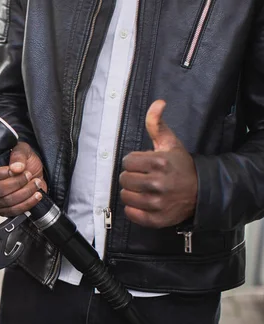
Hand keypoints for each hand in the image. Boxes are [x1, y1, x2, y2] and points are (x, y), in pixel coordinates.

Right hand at [0, 142, 47, 216]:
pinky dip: (27, 203)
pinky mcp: (6, 210)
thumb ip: (18, 155)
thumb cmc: (27, 162)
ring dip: (25, 192)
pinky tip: (36, 195)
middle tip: (28, 175)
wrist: (37, 175)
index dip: (1, 174)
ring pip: (7, 201)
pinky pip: (14, 211)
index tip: (15, 170)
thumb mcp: (24, 151)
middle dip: (17, 183)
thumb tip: (15, 167)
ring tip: (36, 183)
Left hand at [119, 100, 197, 228]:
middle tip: (143, 177)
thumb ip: (157, 124)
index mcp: (159, 163)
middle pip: (124, 179)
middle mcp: (158, 183)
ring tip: (144, 189)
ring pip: (125, 196)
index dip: (133, 162)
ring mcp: (157, 203)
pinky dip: (134, 209)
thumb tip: (158, 103)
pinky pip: (131, 213)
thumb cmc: (181, 166)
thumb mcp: (170, 143)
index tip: (143, 164)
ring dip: (132, 192)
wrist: (201, 191)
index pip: (127, 161)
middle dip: (131, 176)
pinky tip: (144, 202)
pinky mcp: (156, 219)